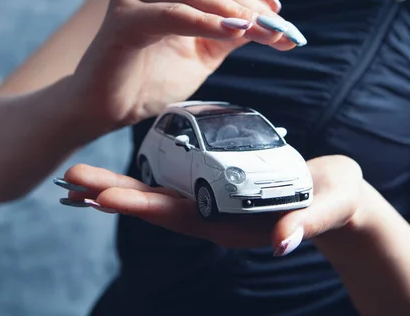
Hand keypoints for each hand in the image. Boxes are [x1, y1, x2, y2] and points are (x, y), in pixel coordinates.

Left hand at [56, 155, 364, 256]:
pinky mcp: (218, 186)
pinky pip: (174, 180)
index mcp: (234, 224)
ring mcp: (214, 202)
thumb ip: (307, 222)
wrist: (338, 199)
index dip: (142, 206)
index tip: (104, 197)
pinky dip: (144, 175)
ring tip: (80, 178)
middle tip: (70, 181)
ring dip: (118, 186)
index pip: (179, 216)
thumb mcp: (328, 207)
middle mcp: (216, 216)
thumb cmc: (335, 201)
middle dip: (114, 194)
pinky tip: (123, 166)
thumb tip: (284, 242)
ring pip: (158, 195)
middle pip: (156, 206)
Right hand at [69, 0, 306, 129]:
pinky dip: (206, 24)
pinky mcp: (124, 17)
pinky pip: (174, 15)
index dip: (256, 9)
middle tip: (283, 32)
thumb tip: (273, 6)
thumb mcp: (202, 55)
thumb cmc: (148, 82)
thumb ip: (233, 32)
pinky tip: (233, 33)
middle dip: (253, 12)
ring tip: (266, 33)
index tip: (288, 33)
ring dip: (236, 15)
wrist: (104, 109)